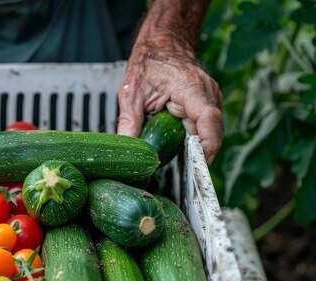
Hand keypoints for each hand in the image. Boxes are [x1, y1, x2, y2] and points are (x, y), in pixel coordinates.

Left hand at [116, 36, 222, 163]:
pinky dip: (195, 141)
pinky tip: (183, 154)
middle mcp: (207, 93)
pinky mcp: (207, 105)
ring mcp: (210, 99)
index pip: (208, 119)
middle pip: (211, 131)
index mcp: (190, 87)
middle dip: (200, 156)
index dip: (208, 145)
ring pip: (210, 132)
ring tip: (182, 168)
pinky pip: (205, 128)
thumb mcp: (131, 93)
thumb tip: (127, 149)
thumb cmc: (148, 63)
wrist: (162, 44)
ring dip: (198, 150)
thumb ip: (129, 122)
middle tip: (184, 179)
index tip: (200, 166)